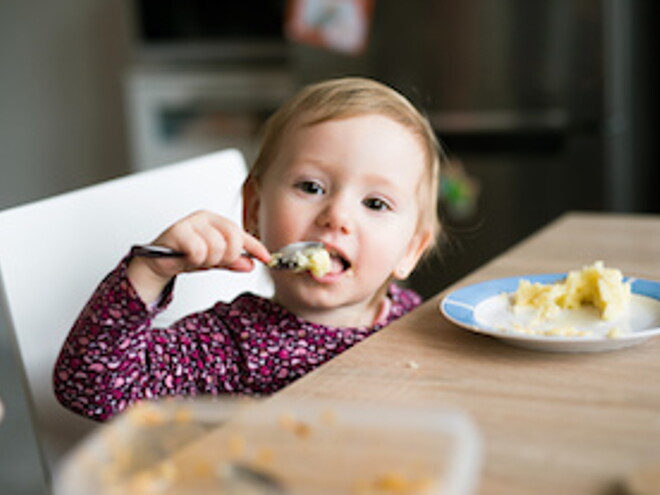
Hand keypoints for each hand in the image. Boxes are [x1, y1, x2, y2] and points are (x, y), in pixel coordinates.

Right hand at [127, 210, 269, 302]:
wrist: (157, 263)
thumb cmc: (184, 256)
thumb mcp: (214, 260)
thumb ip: (233, 261)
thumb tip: (250, 264)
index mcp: (216, 221)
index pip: (241, 233)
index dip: (255, 247)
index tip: (266, 258)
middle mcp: (205, 218)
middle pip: (233, 240)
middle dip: (227, 257)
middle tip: (213, 261)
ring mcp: (191, 222)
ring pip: (216, 247)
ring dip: (207, 260)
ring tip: (197, 259)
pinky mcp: (178, 231)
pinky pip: (198, 250)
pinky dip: (195, 260)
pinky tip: (187, 258)